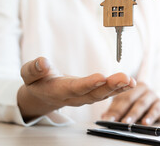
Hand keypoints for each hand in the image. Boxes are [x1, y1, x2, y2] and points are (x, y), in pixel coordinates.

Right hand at [17, 57, 135, 120]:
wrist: (42, 94)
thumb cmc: (37, 81)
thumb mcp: (28, 74)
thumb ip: (34, 69)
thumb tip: (43, 62)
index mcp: (58, 91)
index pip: (74, 88)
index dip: (88, 84)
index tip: (101, 77)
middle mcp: (74, 97)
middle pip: (93, 94)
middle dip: (110, 87)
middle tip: (124, 78)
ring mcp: (84, 97)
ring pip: (102, 95)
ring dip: (118, 88)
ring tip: (131, 81)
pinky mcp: (91, 94)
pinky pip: (106, 93)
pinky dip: (119, 89)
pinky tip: (131, 83)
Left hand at [101, 82, 159, 124]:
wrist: (159, 106)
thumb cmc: (139, 106)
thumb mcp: (127, 107)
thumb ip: (116, 111)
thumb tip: (104, 116)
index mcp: (130, 86)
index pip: (119, 97)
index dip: (112, 108)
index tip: (106, 119)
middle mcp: (141, 88)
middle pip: (129, 98)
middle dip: (120, 111)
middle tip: (113, 121)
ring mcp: (152, 95)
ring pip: (141, 103)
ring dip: (133, 114)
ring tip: (126, 123)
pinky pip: (155, 109)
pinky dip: (150, 116)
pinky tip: (145, 123)